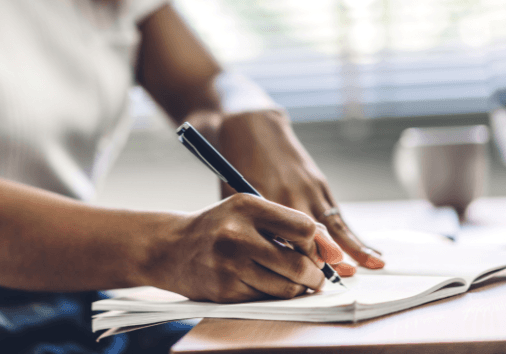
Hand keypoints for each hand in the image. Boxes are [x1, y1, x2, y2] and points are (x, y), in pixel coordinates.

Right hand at [152, 194, 328, 302]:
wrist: (170, 247)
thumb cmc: (219, 226)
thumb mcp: (249, 211)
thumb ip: (290, 225)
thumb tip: (335, 253)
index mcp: (247, 206)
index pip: (303, 228)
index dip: (316, 244)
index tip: (313, 250)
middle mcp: (236, 234)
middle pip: (299, 263)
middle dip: (314, 274)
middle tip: (313, 275)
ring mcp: (229, 264)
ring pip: (286, 287)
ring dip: (296, 288)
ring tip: (292, 280)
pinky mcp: (225, 290)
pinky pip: (267, 300)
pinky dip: (273, 295)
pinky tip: (264, 284)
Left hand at [216, 111, 384, 270]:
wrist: (251, 127)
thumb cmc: (235, 166)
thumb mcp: (233, 196)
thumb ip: (249, 225)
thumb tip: (262, 260)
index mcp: (266, 200)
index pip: (282, 239)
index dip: (295, 261)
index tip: (306, 280)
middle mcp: (290, 195)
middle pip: (312, 233)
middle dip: (328, 257)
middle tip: (343, 278)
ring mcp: (307, 188)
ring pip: (332, 222)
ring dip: (352, 245)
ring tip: (372, 263)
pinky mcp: (318, 183)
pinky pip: (337, 213)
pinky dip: (351, 233)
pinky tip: (367, 248)